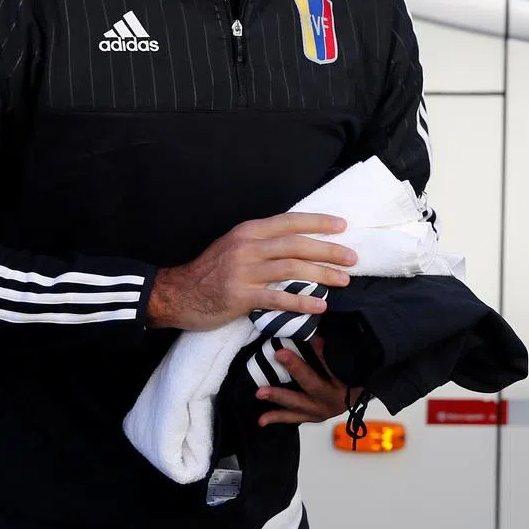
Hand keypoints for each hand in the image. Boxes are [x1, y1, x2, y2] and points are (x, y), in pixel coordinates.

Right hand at [146, 213, 354, 331]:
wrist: (177, 294)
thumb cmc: (210, 271)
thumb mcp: (234, 246)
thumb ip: (262, 243)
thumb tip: (298, 244)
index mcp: (248, 231)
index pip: (289, 222)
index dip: (317, 223)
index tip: (342, 226)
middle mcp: (247, 247)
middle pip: (296, 245)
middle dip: (328, 250)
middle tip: (352, 258)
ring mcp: (243, 271)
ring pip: (291, 270)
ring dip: (321, 275)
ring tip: (343, 281)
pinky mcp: (239, 296)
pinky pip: (277, 299)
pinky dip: (301, 303)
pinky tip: (320, 306)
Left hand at [256, 337, 363, 426]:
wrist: (360, 395)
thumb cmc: (352, 376)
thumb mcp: (343, 364)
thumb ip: (326, 352)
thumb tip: (310, 334)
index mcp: (339, 388)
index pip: (319, 374)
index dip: (300, 365)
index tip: (282, 351)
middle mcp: (329, 403)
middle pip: (307, 390)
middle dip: (287, 382)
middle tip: (270, 371)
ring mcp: (319, 413)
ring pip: (297, 407)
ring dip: (278, 400)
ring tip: (260, 394)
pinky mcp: (311, 418)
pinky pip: (293, 418)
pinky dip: (278, 418)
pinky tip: (261, 420)